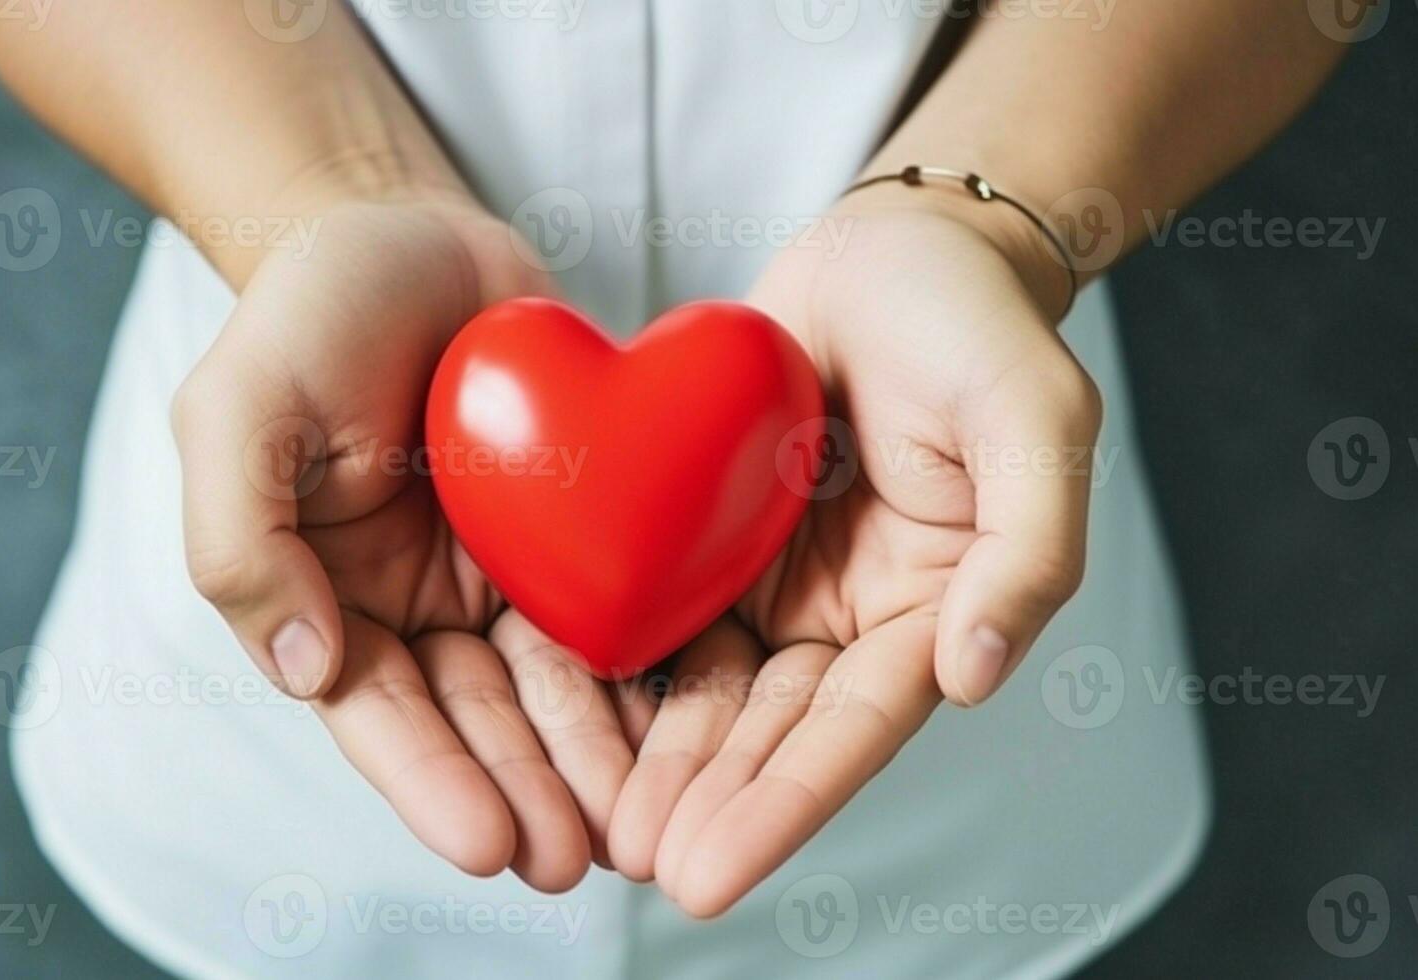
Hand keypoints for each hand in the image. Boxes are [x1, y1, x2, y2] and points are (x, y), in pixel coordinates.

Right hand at [171, 198, 645, 890]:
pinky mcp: (576, 531)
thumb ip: (242, 540)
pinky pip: (614, 608)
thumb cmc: (312, 309)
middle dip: (526, 792)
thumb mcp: (239, 406)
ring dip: (592, 759)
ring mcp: (502, 571)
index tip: (489, 844)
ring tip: (640, 824)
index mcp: (332, 595)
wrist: (412, 233)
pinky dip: (644, 670)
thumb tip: (304, 671)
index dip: (430, 780)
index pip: (378, 709)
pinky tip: (687, 725)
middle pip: (477, 718)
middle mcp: (420, 603)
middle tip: (579, 861)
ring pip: (554, 685)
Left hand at [608, 195, 1100, 913]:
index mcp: (933, 607)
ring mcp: (776, 580)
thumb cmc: (974, 323)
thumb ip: (1029, 547)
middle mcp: (849, 614)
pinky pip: (662, 611)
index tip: (715, 872)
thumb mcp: (1034, 417)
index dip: (789, 802)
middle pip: (773, 730)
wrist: (892, 248)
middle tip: (641, 868)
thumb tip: (977, 674)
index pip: (857, 726)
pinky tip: (570, 719)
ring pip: (709, 690)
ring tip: (598, 827)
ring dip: (660, 762)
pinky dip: (623, 670)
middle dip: (711, 804)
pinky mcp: (714, 536)